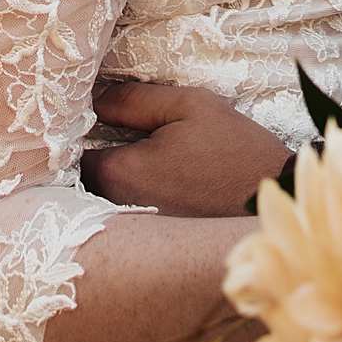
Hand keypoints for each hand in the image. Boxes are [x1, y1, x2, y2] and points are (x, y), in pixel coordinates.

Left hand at [80, 81, 292, 216]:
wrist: (273, 205)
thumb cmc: (235, 152)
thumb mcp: (190, 106)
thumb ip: (134, 100)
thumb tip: (94, 97)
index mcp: (118, 172)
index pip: (69, 150)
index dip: (76, 130)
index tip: (92, 116)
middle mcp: (114, 208)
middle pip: (81, 178)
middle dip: (88, 156)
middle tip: (111, 133)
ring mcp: (131, 231)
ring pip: (100, 198)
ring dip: (107, 178)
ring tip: (138, 158)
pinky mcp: (150, 244)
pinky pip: (121, 216)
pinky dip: (126, 200)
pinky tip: (155, 184)